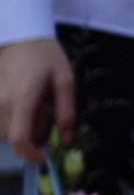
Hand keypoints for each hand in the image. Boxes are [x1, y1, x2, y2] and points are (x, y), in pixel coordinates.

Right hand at [0, 38, 73, 166]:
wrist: (20, 36)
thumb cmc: (46, 56)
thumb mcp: (65, 81)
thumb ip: (66, 113)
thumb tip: (65, 141)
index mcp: (23, 98)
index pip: (19, 138)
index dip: (30, 155)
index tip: (44, 159)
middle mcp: (1, 102)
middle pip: (13, 138)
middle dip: (32, 136)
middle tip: (46, 115)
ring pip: (5, 131)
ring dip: (23, 127)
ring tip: (36, 104)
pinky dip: (12, 120)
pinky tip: (23, 103)